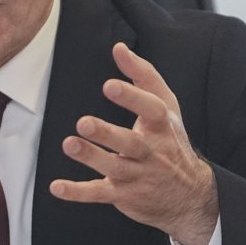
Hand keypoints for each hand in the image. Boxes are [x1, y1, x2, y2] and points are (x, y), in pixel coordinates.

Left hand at [51, 42, 217, 244]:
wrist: (189, 196)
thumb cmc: (170, 142)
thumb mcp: (166, 107)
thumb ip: (143, 76)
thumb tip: (118, 48)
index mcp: (162, 126)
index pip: (151, 110)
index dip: (131, 97)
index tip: (108, 85)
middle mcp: (151, 151)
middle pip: (131, 143)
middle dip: (107, 134)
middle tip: (83, 122)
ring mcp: (137, 175)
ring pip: (114, 168)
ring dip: (91, 157)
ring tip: (69, 144)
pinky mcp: (123, 195)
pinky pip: (99, 194)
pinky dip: (77, 192)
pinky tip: (56, 187)